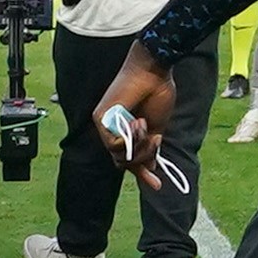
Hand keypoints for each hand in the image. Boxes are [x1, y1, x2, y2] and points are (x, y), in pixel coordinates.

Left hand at [97, 46, 174, 174]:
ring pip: (119, 156)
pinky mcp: (100, 118)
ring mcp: (104, 124)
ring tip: (146, 126)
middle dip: (143, 158)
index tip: (157, 184)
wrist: (155, 73)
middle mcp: (112, 129)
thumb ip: (150, 149)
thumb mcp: (156, 129)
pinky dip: (129, 139)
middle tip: (156, 141)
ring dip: (138, 146)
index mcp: (126, 131)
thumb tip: (150, 168)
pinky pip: (113, 145)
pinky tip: (137, 123)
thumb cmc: (158, 94)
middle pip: (123, 162)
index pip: (128, 159)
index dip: (142, 173)